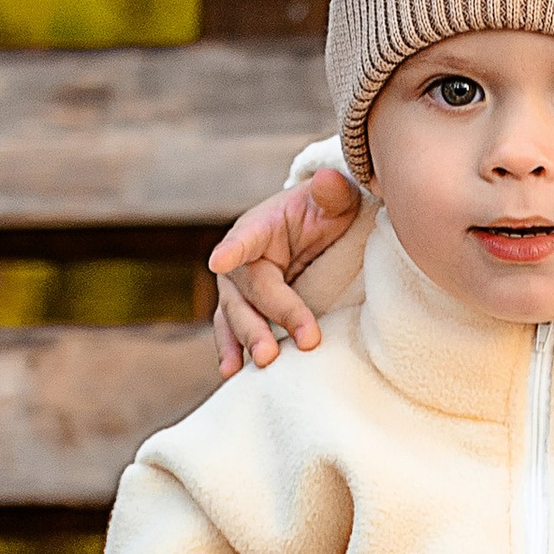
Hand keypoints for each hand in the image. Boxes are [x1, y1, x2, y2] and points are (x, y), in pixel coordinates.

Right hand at [210, 168, 363, 373]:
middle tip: (274, 351)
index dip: (233, 249)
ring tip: (261, 362)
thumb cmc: (323, 212)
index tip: (219, 261)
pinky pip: (233, 332)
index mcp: (259, 227)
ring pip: (234, 316)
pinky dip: (232, 351)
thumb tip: (328, 181)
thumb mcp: (334, 199)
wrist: (315, 231)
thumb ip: (333, 191)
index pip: (245, 238)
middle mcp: (241, 259)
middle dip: (261, 321)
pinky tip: (233, 372)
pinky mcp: (246, 310)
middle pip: (246, 292)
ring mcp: (238, 288)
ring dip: (246, 340)